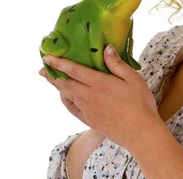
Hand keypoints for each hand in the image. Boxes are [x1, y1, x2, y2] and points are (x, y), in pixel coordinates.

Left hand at [41, 45, 162, 149]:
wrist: (140, 132)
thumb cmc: (140, 103)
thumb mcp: (133, 78)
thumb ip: (117, 64)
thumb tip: (106, 48)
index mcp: (100, 83)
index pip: (74, 70)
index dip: (60, 63)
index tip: (47, 58)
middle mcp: (90, 96)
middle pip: (66, 84)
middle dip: (53, 75)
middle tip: (42, 69)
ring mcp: (88, 110)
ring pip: (68, 95)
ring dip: (58, 86)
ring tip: (51, 80)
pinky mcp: (91, 120)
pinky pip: (73, 108)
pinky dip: (66, 101)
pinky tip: (66, 98)